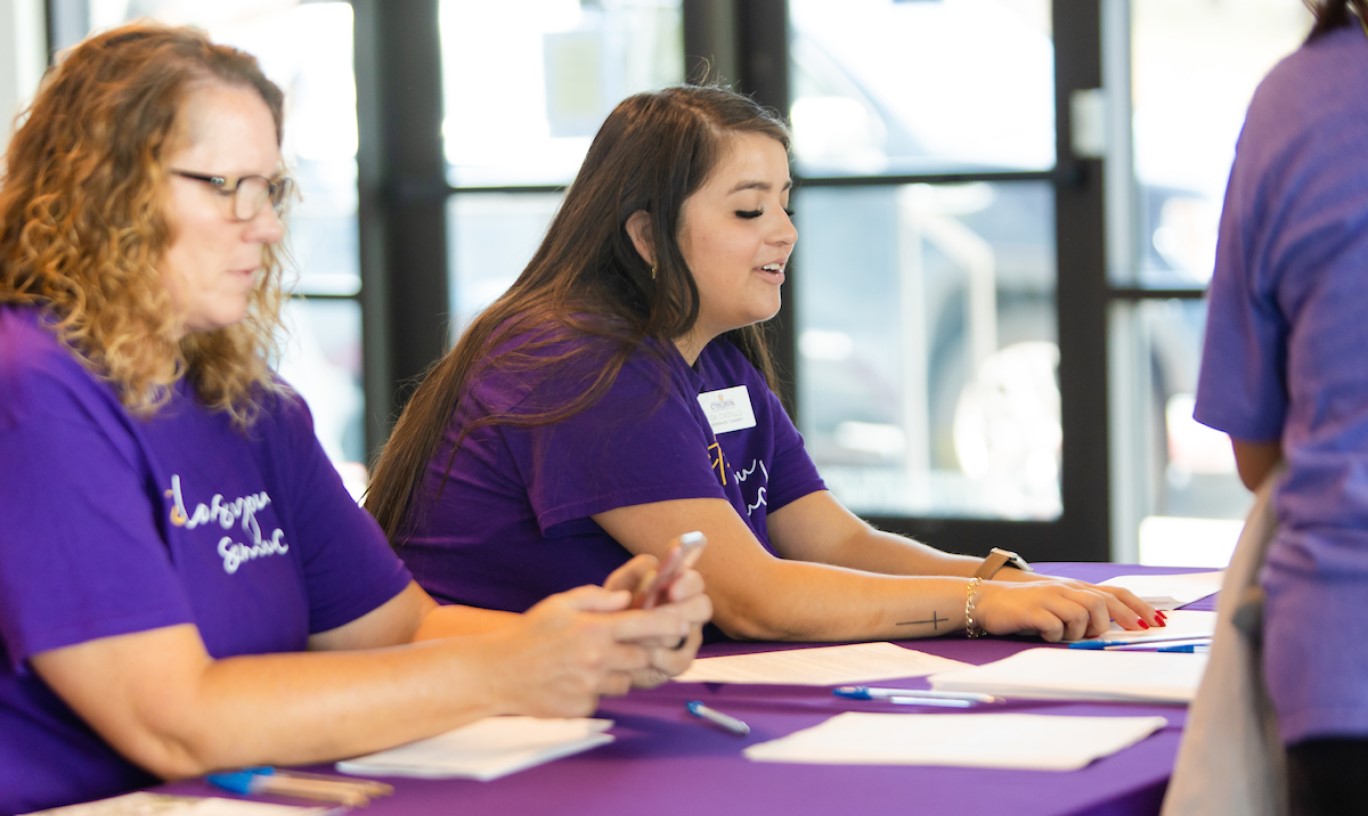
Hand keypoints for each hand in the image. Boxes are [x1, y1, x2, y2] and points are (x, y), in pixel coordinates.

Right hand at [490, 583, 685, 717]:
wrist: (496, 674)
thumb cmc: (528, 635)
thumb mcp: (560, 604)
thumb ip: (597, 598)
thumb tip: (627, 599)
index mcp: (595, 631)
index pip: (647, 626)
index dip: (670, 624)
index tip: (683, 623)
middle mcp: (597, 660)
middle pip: (644, 658)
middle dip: (643, 651)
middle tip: (628, 645)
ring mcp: (590, 687)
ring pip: (625, 681)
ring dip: (619, 672)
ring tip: (592, 662)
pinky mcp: (582, 708)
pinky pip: (602, 698)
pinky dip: (596, 690)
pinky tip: (573, 680)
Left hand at [604, 555, 710, 686]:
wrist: (603, 642)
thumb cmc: (615, 607)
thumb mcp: (620, 585)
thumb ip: (636, 571)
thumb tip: (654, 569)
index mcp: (678, 587)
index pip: (695, 581)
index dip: (687, 584)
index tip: (671, 589)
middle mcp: (689, 611)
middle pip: (703, 607)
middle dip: (683, 610)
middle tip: (658, 614)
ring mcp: (688, 638)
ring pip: (689, 635)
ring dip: (663, 634)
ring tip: (641, 636)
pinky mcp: (680, 662)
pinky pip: (680, 661)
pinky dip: (662, 658)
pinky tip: (646, 657)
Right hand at [988, 571, 1160, 628]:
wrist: (988, 600)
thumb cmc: (1026, 607)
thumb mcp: (1057, 603)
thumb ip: (1082, 610)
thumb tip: (1112, 626)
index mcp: (1075, 588)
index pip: (1115, 593)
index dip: (1138, 606)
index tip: (1156, 622)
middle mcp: (1065, 589)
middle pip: (1102, 603)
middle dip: (1112, 623)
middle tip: (1111, 636)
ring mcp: (1049, 598)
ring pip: (1082, 615)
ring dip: (1079, 632)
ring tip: (1063, 635)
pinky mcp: (1034, 611)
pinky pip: (1056, 627)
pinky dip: (1055, 636)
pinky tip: (1045, 634)